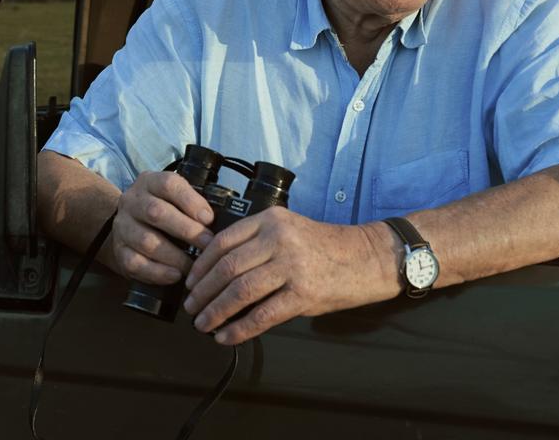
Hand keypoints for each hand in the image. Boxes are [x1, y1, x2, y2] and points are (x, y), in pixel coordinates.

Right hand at [110, 171, 215, 284]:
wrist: (129, 227)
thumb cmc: (162, 212)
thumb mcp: (174, 198)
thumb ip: (193, 204)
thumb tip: (221, 222)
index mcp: (149, 182)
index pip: (168, 184)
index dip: (190, 201)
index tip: (209, 219)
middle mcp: (132, 202)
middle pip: (156, 213)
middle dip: (186, 230)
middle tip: (208, 245)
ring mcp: (122, 227)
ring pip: (146, 241)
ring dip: (174, 256)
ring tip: (194, 266)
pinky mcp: (119, 251)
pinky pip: (136, 263)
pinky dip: (158, 272)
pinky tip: (175, 276)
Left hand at [182, 208, 395, 344]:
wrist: (368, 257)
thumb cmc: (326, 247)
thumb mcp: (289, 230)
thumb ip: (257, 244)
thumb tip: (218, 273)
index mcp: (270, 220)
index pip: (222, 242)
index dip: (200, 266)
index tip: (190, 282)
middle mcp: (278, 240)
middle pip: (227, 268)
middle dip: (203, 292)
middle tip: (191, 307)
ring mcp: (292, 267)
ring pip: (239, 292)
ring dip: (216, 312)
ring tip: (203, 324)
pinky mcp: (304, 294)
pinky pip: (262, 315)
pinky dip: (239, 329)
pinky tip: (226, 337)